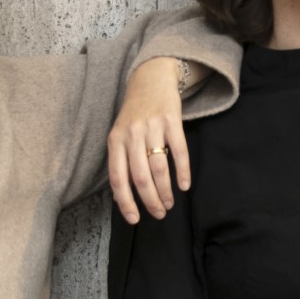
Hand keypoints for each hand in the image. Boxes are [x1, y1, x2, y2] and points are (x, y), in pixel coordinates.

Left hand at [107, 57, 190, 223]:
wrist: (150, 79)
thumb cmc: (134, 114)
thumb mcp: (120, 135)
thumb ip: (121, 162)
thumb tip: (122, 197)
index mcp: (115, 141)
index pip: (118, 179)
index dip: (126, 202)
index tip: (135, 219)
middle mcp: (131, 134)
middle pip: (141, 177)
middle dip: (150, 201)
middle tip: (159, 213)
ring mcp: (152, 127)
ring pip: (159, 168)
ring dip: (166, 191)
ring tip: (170, 203)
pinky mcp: (172, 120)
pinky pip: (179, 151)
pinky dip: (183, 172)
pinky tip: (184, 185)